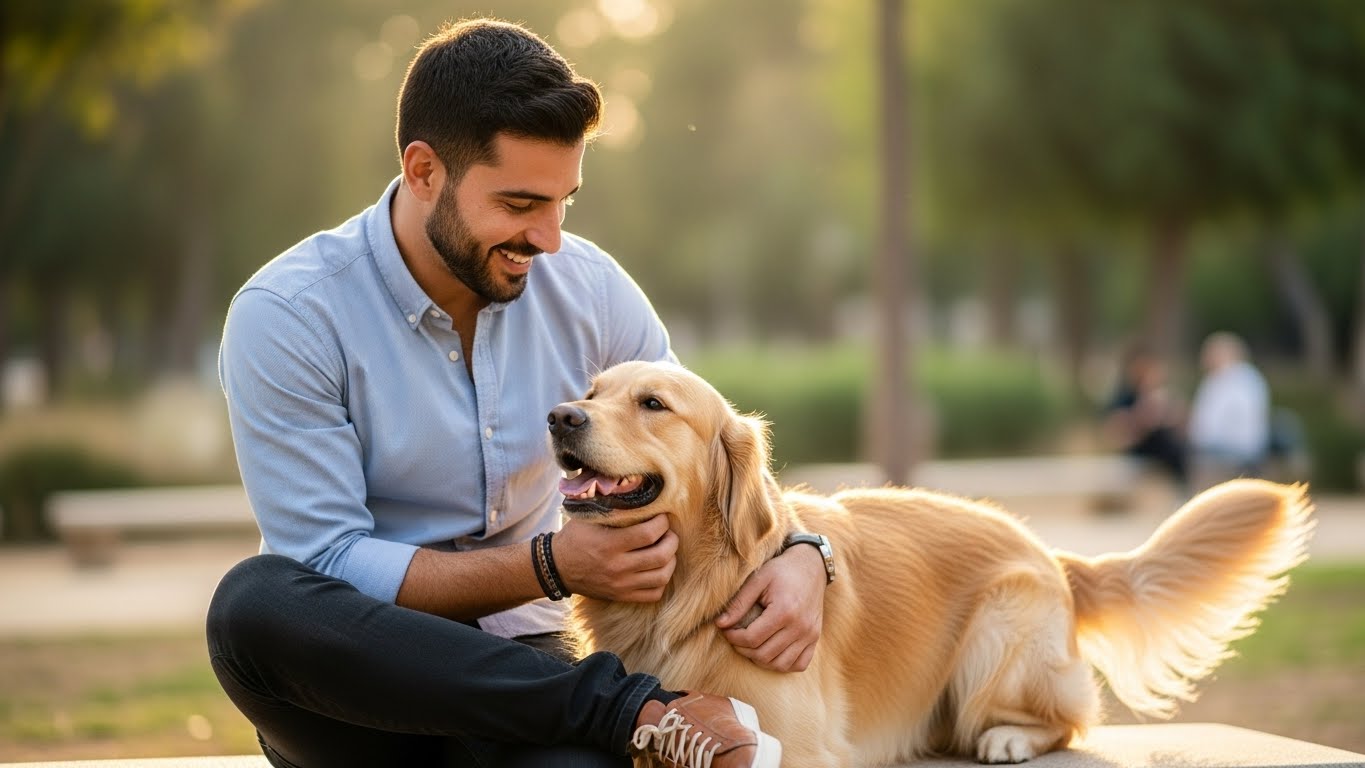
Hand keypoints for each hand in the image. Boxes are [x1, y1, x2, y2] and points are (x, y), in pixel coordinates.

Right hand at [553, 514, 677, 601]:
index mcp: (609, 544)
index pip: (648, 534)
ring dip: (670, 561)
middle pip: (660, 556)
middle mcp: (617, 567)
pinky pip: (653, 594)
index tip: (662, 516)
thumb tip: (637, 489)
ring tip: (666, 550)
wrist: (557, 567)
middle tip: (668, 532)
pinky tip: (656, 568)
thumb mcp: (589, 517)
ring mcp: (620, 585)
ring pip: (661, 577)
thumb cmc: (575, 537)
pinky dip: (661, 581)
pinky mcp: (621, 596)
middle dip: (672, 541)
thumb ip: (613, 506)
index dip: (662, 523)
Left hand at [714, 543, 825, 671]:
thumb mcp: (757, 580)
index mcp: (784, 611)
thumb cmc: (781, 570)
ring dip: (761, 659)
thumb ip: (739, 603)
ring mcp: (810, 635)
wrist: (811, 566)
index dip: (733, 638)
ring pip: (780, 664)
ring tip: (751, 646)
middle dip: (743, 650)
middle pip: (764, 654)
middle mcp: (800, 627)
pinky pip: (799, 664)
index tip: (726, 630)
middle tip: (736, 638)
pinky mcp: (815, 638)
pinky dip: (783, 664)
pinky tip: (772, 651)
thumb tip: (720, 624)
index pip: (752, 638)